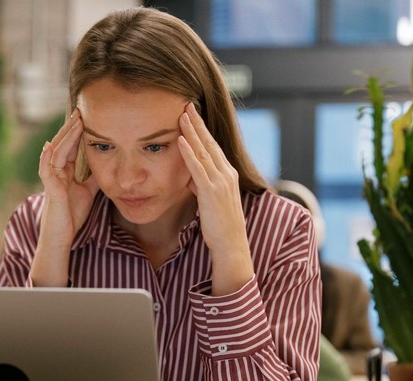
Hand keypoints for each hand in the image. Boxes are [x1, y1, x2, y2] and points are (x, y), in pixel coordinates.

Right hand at [38, 108, 99, 245]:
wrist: (63, 236)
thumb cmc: (72, 215)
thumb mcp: (88, 191)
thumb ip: (93, 178)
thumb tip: (106, 165)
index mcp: (64, 171)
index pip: (70, 146)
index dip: (77, 132)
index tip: (85, 116)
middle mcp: (56, 172)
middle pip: (62, 144)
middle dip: (71, 128)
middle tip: (80, 111)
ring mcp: (51, 179)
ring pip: (56, 152)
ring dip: (64, 136)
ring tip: (73, 122)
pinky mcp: (50, 189)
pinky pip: (45, 170)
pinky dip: (46, 157)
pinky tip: (49, 145)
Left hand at [177, 102, 253, 293]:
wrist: (231, 244)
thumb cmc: (220, 225)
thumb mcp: (209, 200)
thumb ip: (200, 186)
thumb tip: (189, 177)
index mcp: (227, 174)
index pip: (213, 147)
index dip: (202, 130)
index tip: (193, 114)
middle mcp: (226, 173)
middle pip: (209, 142)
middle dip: (198, 123)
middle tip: (187, 104)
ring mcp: (220, 181)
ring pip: (204, 151)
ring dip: (192, 131)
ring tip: (182, 114)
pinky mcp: (211, 191)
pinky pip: (197, 168)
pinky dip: (189, 152)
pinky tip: (181, 140)